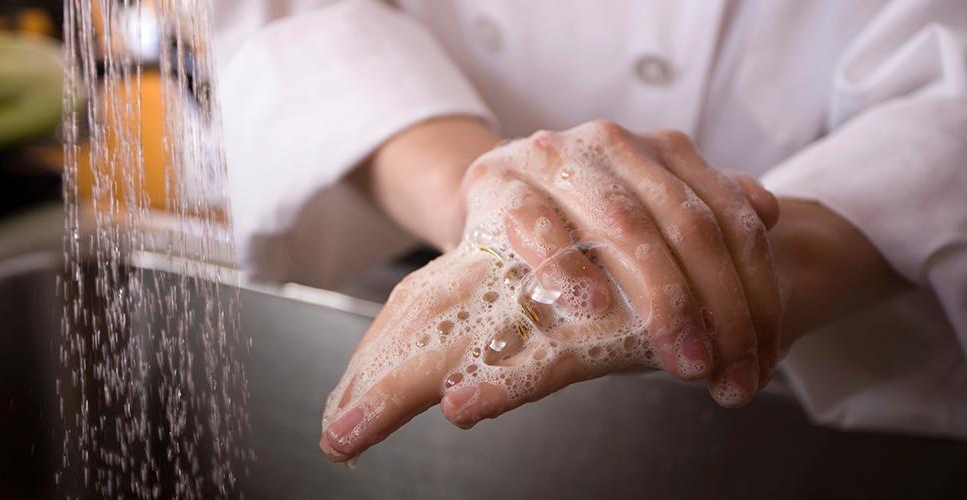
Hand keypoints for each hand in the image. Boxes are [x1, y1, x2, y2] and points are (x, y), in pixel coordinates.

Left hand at [321, 121, 783, 461]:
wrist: (564, 191)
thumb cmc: (507, 267)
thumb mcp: (457, 307)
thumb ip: (407, 366)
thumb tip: (340, 435)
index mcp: (500, 184)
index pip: (526, 220)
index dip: (555, 269)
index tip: (575, 316)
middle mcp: (564, 153)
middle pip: (626, 223)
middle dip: (668, 302)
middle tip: (688, 369)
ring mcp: (628, 144)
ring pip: (692, 223)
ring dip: (724, 305)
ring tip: (731, 375)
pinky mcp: (682, 150)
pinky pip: (735, 209)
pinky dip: (757, 273)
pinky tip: (766, 331)